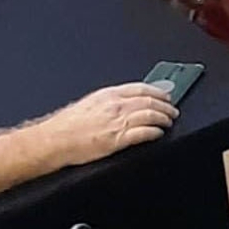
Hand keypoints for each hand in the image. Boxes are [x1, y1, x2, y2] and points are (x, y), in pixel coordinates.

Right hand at [35, 83, 179, 166]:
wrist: (55, 139)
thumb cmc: (66, 125)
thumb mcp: (88, 104)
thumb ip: (107, 101)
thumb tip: (121, 103)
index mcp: (108, 94)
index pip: (140, 88)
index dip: (157, 91)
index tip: (165, 95)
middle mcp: (115, 105)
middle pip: (150, 101)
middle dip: (165, 106)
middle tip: (172, 110)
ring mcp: (117, 122)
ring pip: (150, 115)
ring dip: (164, 118)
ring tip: (168, 122)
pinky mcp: (117, 139)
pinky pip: (143, 133)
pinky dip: (154, 132)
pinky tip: (159, 134)